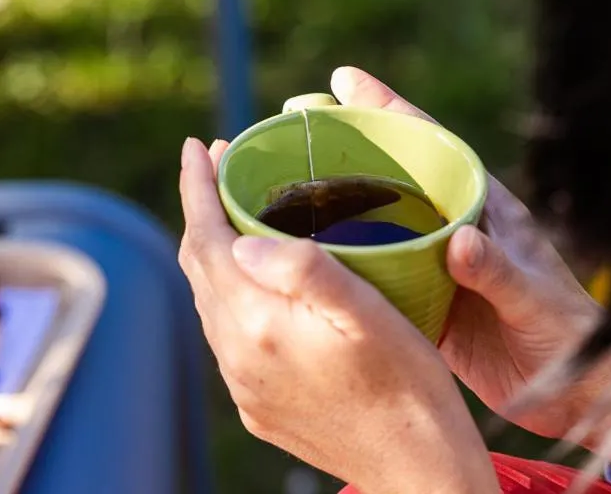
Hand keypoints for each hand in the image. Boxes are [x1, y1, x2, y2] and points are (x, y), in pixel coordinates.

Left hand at [178, 138, 499, 493]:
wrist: (415, 464)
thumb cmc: (407, 383)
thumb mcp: (369, 314)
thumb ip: (304, 272)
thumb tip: (240, 242)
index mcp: (259, 324)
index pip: (206, 241)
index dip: (196, 189)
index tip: (196, 148)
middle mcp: (237, 356)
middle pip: (200, 269)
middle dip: (203, 211)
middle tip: (222, 167)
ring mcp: (244, 385)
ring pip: (211, 302)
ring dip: (216, 253)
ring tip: (239, 215)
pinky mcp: (258, 403)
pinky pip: (228, 337)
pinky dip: (232, 294)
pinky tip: (259, 284)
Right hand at [330, 67, 610, 473]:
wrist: (575, 391)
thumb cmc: (567, 335)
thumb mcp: (535, 298)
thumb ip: (499, 270)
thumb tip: (459, 243)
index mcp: (486, 209)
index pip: (433, 148)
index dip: (391, 110)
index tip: (345, 80)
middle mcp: (455, 228)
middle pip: (395, 178)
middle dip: (349, 149)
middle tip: (296, 122)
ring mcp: (437, 265)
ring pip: (380, 225)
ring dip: (339, 206)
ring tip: (285, 187)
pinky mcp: (426, 303)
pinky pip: (380, 275)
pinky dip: (347, 266)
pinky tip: (308, 261)